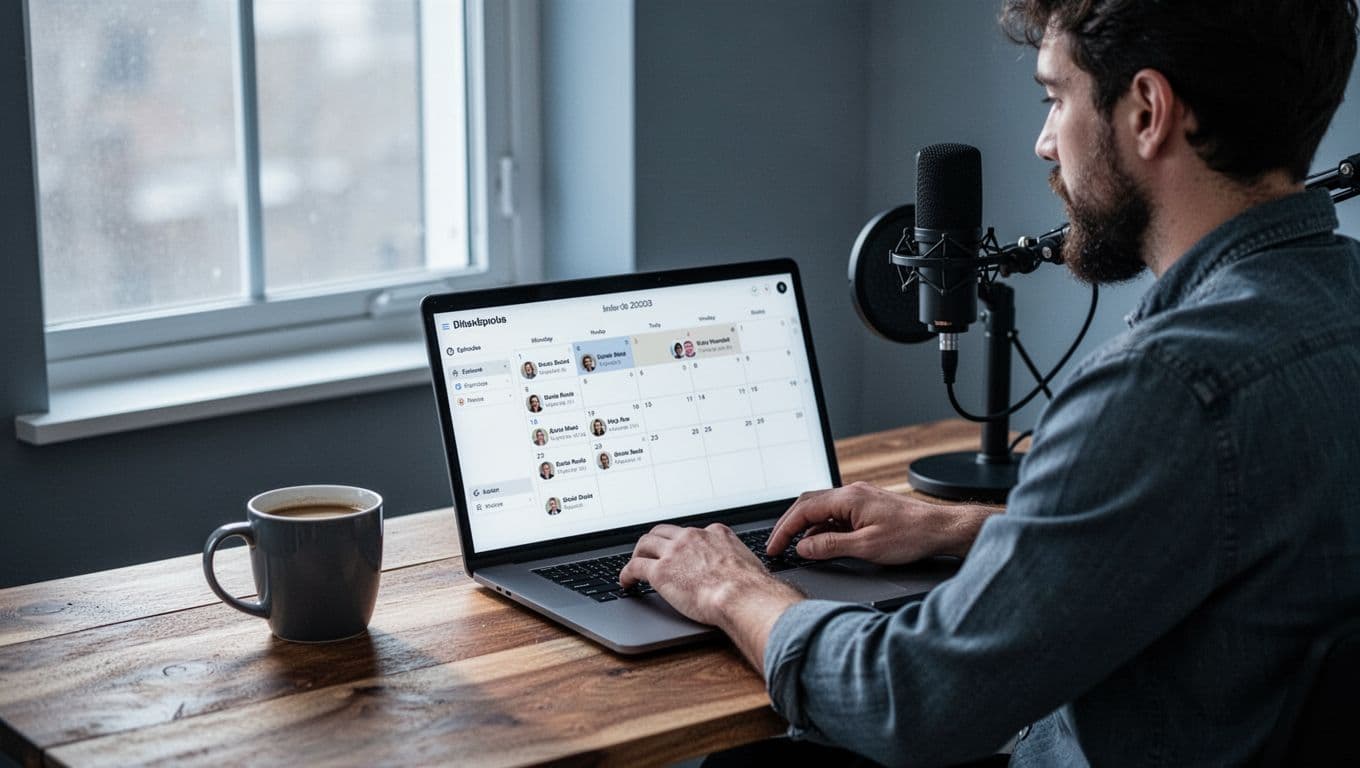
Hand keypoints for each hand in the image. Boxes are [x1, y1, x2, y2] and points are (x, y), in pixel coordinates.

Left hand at [619, 523, 800, 628]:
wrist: (742, 596)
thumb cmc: (752, 588)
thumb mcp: (750, 565)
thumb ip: (740, 563)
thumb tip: (747, 575)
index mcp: (715, 534)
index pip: (692, 532)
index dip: (682, 542)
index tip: (680, 550)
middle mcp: (692, 537)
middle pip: (664, 532)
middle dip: (654, 541)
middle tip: (649, 552)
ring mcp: (674, 552)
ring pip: (645, 544)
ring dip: (638, 554)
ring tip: (634, 566)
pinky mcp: (660, 571)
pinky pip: (634, 567)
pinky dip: (626, 573)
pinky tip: (625, 583)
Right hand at [766, 481, 994, 564]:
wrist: (942, 529)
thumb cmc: (912, 536)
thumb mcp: (866, 547)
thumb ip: (831, 546)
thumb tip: (804, 547)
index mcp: (848, 498)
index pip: (804, 510)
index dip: (784, 529)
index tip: (774, 546)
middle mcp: (852, 493)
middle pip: (808, 504)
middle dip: (789, 525)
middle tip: (778, 545)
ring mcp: (860, 498)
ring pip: (822, 509)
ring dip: (807, 528)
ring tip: (798, 549)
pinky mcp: (867, 506)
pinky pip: (836, 514)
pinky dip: (824, 529)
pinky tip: (823, 544)